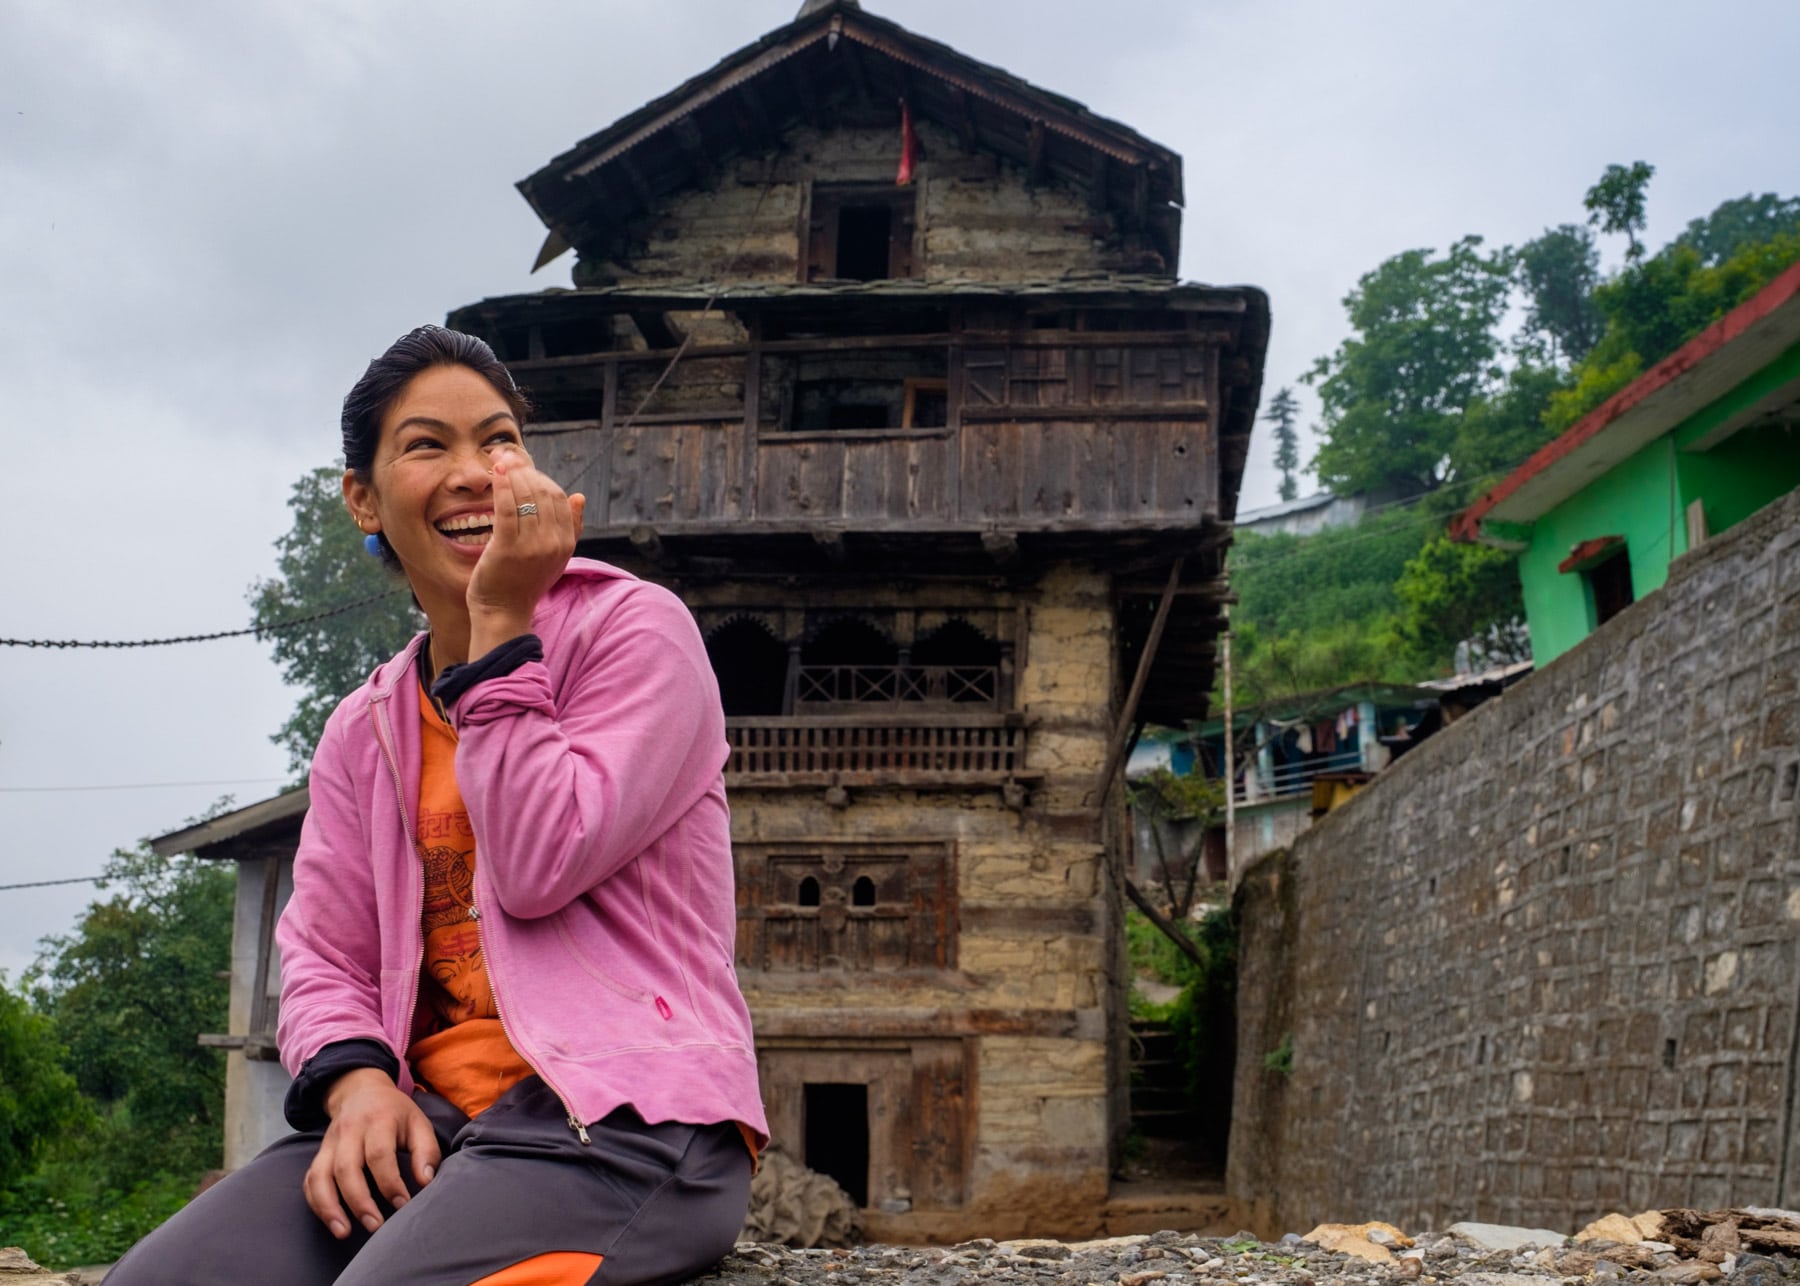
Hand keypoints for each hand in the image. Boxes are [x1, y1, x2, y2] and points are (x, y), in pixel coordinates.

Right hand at [304, 1068, 440, 1239]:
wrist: (361, 1090)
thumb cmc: (395, 1113)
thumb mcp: (419, 1122)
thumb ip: (426, 1151)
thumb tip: (425, 1182)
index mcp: (378, 1120)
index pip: (379, 1155)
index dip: (390, 1183)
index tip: (402, 1205)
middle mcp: (350, 1131)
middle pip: (347, 1168)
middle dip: (359, 1201)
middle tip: (375, 1226)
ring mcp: (330, 1143)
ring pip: (321, 1175)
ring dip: (329, 1207)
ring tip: (344, 1232)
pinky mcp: (319, 1154)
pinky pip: (310, 1180)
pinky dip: (316, 1202)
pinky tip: (331, 1220)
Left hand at [466, 445, 586, 655]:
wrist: (503, 612)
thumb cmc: (524, 582)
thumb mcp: (554, 556)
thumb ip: (569, 528)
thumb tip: (580, 496)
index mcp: (566, 542)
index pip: (559, 497)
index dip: (540, 476)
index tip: (521, 463)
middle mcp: (554, 543)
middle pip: (544, 493)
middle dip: (524, 469)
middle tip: (505, 454)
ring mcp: (532, 546)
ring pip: (526, 497)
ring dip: (512, 473)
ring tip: (497, 459)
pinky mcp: (509, 548)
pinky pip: (508, 509)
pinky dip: (502, 486)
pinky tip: (495, 472)